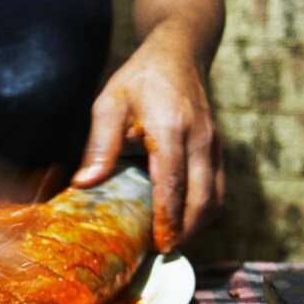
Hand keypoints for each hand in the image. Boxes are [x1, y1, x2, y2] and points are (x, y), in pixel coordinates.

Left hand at [72, 35, 223, 252]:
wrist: (178, 52)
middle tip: (165, 251)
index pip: (173, 184)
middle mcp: (200, 140)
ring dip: (199, 224)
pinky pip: (219, 188)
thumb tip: (84, 184)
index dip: (168, 218)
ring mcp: (213, 145)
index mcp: (171, 129)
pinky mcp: (218, 148)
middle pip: (202, 198)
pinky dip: (207, 210)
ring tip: (175, 240)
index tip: (160, 244)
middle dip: (187, 230)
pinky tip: (187, 221)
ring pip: (217, 197)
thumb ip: (100, 144)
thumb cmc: (140, 79)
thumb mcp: (109, 104)